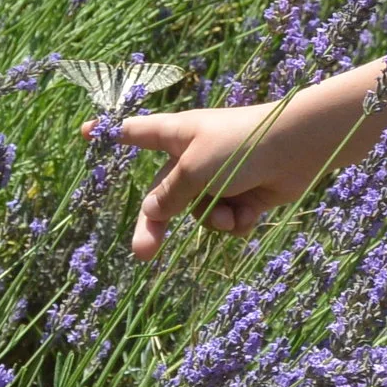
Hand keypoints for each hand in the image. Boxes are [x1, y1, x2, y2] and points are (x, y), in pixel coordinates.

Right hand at [111, 98, 344, 258]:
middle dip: (158, 224)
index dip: (110, 133)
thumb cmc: (241, 144)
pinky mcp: (244, 195)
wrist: (299, 148)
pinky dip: (235, 220)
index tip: (87, 132)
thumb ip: (168, 195)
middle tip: (143, 254)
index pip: (134, 133)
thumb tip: (151, 214)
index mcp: (176, 135)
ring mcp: (220, 177)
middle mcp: (194, 156)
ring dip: (212, 218)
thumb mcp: (194, 170)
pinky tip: (251, 211)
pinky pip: (227, 219)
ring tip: (230, 209)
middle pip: (163, 194)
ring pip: (199, 212)